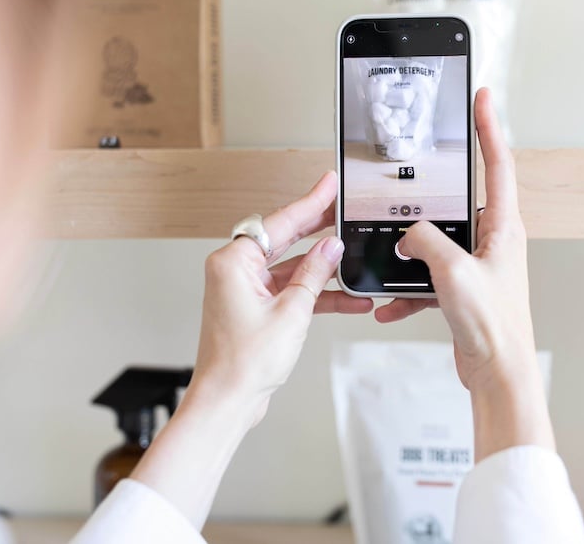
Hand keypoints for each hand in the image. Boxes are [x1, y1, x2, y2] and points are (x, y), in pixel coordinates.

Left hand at [191, 169, 371, 421]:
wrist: (228, 401)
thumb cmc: (243, 363)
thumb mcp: (292, 312)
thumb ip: (314, 274)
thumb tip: (332, 247)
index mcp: (233, 262)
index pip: (279, 222)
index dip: (310, 202)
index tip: (329, 184)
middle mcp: (235, 270)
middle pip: (284, 238)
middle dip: (318, 227)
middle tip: (344, 208)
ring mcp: (245, 289)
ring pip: (291, 266)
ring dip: (323, 269)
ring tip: (355, 257)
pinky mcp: (255, 307)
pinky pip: (290, 289)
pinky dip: (315, 294)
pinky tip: (348, 297)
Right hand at [375, 88, 554, 458]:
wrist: (499, 374)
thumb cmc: (494, 326)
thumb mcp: (454, 272)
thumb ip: (425, 241)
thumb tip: (408, 234)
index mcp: (503, 227)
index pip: (497, 162)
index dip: (488, 126)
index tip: (482, 97)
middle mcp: (494, 241)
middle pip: (459, 202)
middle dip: (430, 200)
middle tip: (411, 184)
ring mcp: (477, 264)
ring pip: (436, 242)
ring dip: (412, 254)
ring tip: (395, 262)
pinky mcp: (462, 288)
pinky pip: (428, 278)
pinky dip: (407, 290)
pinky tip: (389, 304)